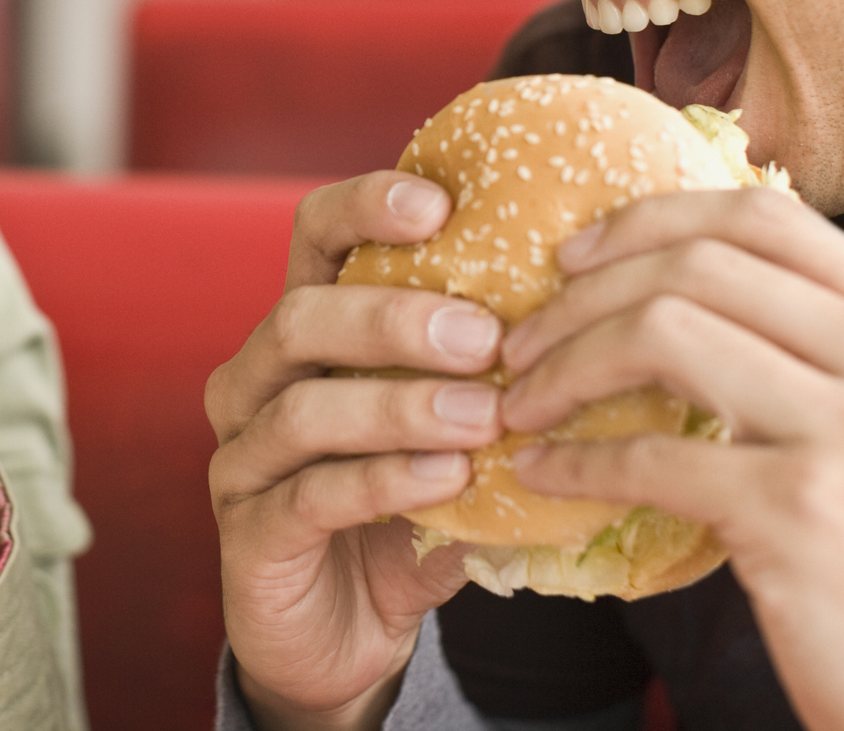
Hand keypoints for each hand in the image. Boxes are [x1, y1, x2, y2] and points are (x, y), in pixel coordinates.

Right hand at [206, 171, 504, 730]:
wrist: (348, 638)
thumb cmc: (408, 511)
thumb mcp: (450, 431)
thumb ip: (491, 374)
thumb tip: (602, 309)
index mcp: (304, 332)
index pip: (313, 236)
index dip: (364, 206)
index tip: (442, 205)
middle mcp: (255, 381)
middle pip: (301, 315)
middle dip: (395, 317)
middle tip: (485, 336)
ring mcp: (241, 459)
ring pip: (302, 407)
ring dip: (399, 406)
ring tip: (484, 418)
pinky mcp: (248, 536)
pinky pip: (311, 494)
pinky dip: (385, 480)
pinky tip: (450, 479)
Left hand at [499, 187, 843, 730]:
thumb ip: (815, 340)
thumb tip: (670, 271)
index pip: (763, 215)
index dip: (649, 220)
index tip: (574, 256)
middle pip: (698, 265)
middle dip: (582, 295)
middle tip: (521, 338)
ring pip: (664, 335)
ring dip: (565, 364)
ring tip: (522, 399)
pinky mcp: (803, 517)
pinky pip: (650, 459)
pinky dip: (576, 460)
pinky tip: (544, 472)